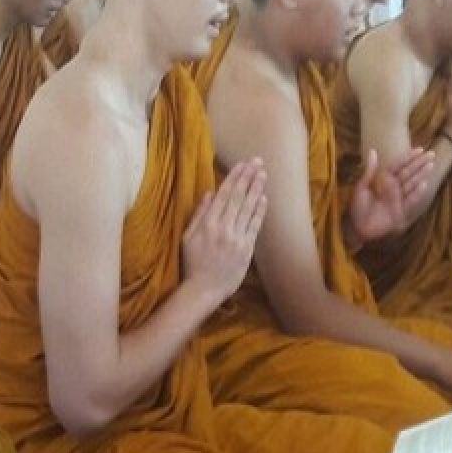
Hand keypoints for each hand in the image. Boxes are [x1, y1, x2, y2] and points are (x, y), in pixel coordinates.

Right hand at [182, 159, 266, 304]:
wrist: (203, 290)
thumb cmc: (192, 263)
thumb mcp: (187, 237)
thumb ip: (199, 214)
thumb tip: (210, 193)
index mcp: (207, 223)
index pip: (224, 194)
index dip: (234, 177)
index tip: (242, 164)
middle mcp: (223, 228)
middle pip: (238, 197)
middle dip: (248, 178)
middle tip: (257, 162)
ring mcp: (237, 238)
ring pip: (248, 209)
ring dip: (256, 190)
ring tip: (263, 174)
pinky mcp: (247, 249)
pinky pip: (255, 226)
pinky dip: (260, 211)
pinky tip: (264, 198)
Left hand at [348, 148, 433, 241]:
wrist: (359, 229)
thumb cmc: (358, 208)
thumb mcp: (361, 187)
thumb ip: (369, 171)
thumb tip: (373, 151)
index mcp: (383, 180)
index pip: (398, 165)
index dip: (409, 157)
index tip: (420, 149)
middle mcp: (393, 187)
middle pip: (408, 172)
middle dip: (420, 163)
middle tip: (432, 154)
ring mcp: (398, 198)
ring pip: (412, 183)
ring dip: (421, 174)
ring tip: (431, 165)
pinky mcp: (401, 210)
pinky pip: (410, 200)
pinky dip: (417, 193)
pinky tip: (424, 184)